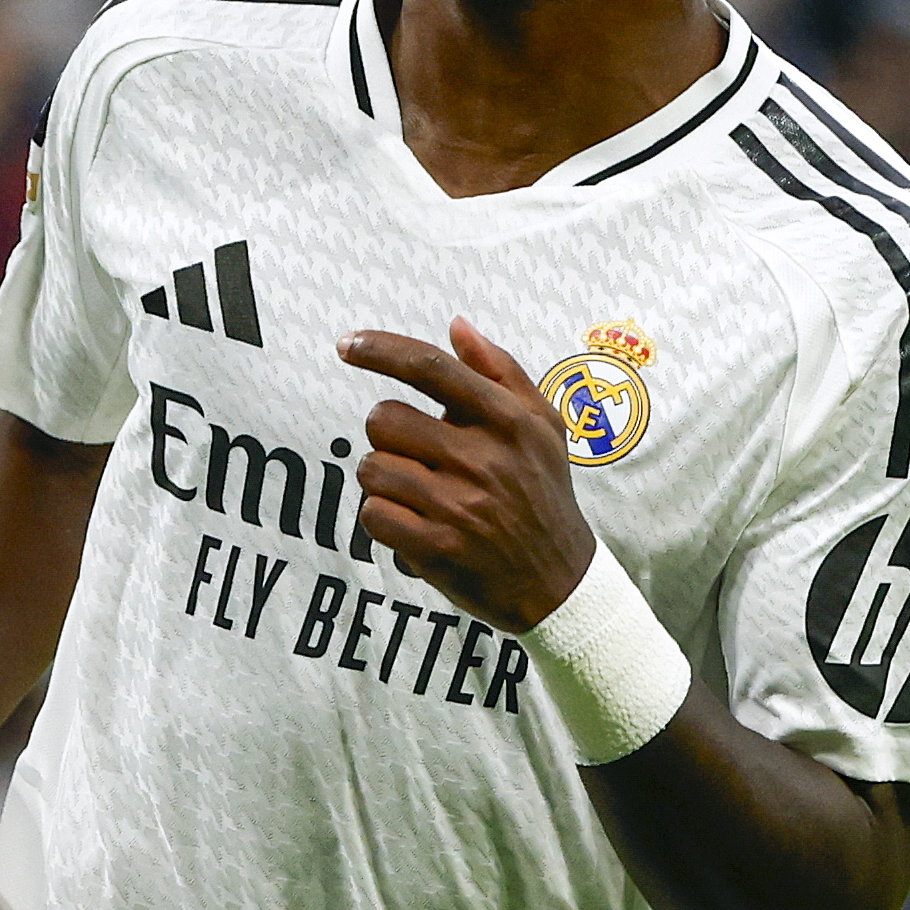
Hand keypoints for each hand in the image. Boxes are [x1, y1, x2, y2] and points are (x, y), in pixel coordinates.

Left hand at [337, 316, 594, 633]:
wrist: (561, 583)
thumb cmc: (544, 494)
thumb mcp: (543, 426)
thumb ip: (501, 370)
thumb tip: (456, 326)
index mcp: (508, 421)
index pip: (431, 369)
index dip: (381, 350)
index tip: (348, 344)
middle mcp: (484, 459)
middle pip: (384, 419)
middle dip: (388, 436)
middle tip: (418, 456)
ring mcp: (459, 506)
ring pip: (373, 468)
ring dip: (386, 481)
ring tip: (422, 496)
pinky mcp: (438, 547)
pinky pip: (372, 514)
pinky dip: (384, 519)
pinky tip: (416, 525)